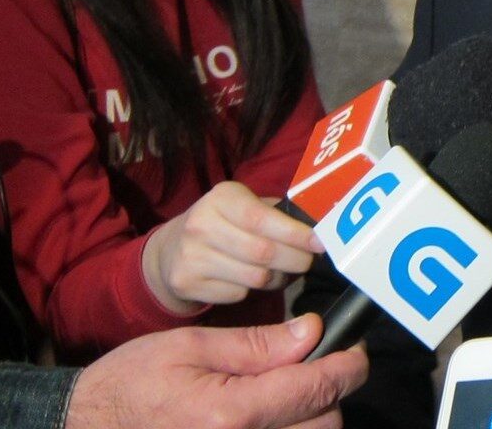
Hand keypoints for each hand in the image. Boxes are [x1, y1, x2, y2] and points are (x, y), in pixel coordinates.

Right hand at [67, 313, 368, 428]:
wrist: (87, 427)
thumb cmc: (131, 384)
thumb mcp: (189, 346)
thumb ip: (256, 345)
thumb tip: (312, 333)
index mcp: (230, 414)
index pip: (317, 389)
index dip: (347, 366)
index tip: (353, 350)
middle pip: (324, 423)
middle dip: (328, 392)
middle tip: (310, 367)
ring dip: (311, 418)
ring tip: (286, 393)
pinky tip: (272, 417)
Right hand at [144, 181, 323, 313]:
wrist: (171, 250)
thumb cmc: (224, 224)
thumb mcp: (244, 206)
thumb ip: (278, 214)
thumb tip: (321, 226)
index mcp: (222, 198)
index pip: (263, 219)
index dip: (296, 234)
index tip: (320, 244)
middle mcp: (201, 224)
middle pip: (264, 253)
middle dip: (295, 260)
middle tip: (308, 262)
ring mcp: (191, 255)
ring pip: (255, 277)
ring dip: (278, 278)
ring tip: (281, 271)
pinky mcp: (187, 282)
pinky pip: (238, 294)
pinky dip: (253, 291)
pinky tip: (249, 280)